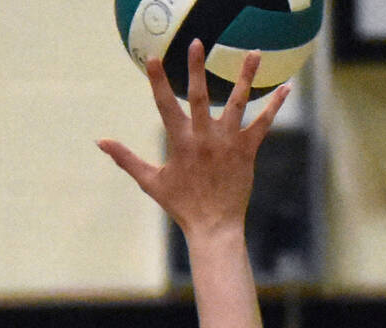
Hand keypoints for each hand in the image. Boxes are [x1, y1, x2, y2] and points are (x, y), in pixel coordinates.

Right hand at [98, 43, 289, 240]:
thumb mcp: (150, 182)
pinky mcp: (247, 150)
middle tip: (197, 42)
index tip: (152, 58)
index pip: (165, 105)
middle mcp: (205, 138)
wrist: (214, 227)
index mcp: (181, 143)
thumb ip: (126, 158)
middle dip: (197, 68)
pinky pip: (263, 124)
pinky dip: (274, 105)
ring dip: (245, 76)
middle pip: (201, 96)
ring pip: (238, 102)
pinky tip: (286, 87)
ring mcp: (228, 143)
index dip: (158, 81)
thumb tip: (100, 141)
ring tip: (253, 52)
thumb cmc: (181, 205)